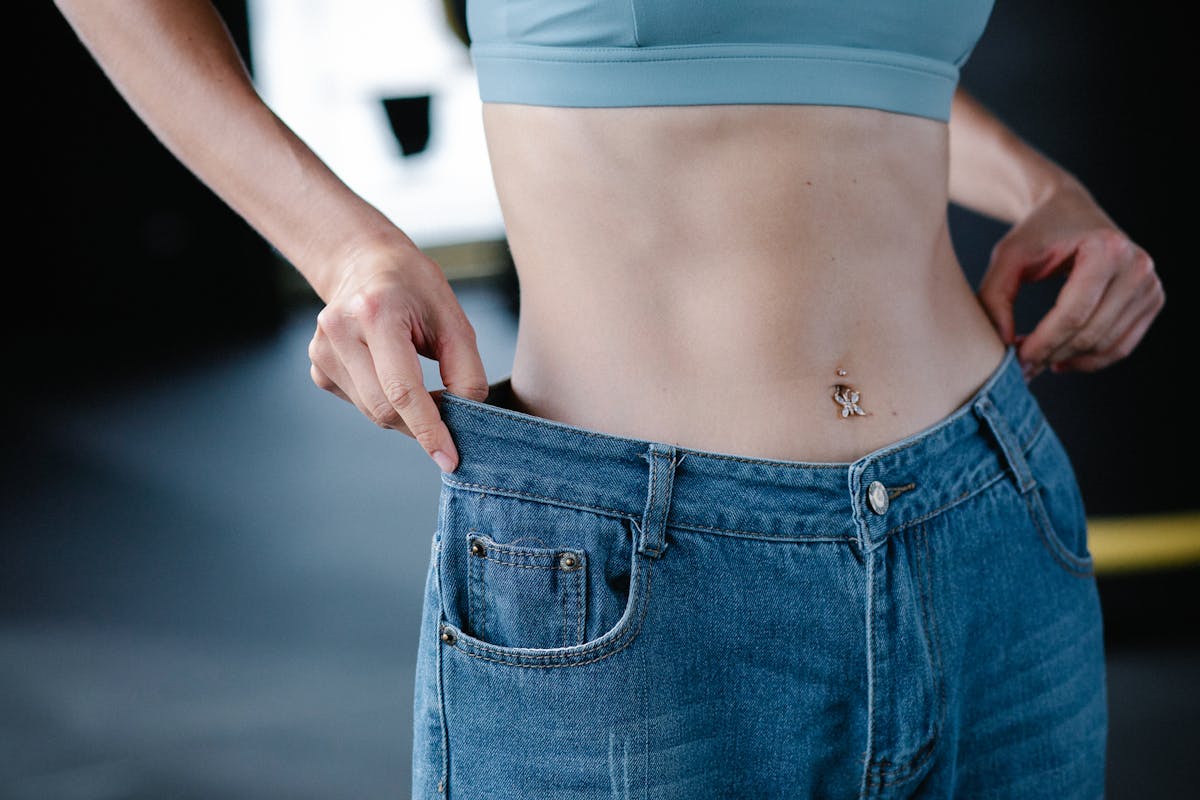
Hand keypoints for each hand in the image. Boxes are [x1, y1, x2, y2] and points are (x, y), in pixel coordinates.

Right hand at [307, 241, 488, 471]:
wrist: (364, 262)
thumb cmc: (413, 286)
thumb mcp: (453, 317)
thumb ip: (466, 369)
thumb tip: (466, 415)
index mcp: (376, 312)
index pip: (402, 389)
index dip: (429, 429)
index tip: (450, 458)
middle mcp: (340, 330)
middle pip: (385, 409)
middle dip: (421, 424)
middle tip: (449, 416)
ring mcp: (322, 350)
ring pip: (372, 412)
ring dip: (405, 414)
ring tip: (421, 383)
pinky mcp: (318, 366)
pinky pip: (360, 404)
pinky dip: (386, 402)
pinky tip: (391, 373)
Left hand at [977, 176, 1164, 380]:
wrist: (1070, 210)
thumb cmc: (1038, 232)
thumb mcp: (1008, 256)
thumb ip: (996, 297)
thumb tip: (1002, 343)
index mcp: (1106, 249)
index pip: (1073, 314)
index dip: (1043, 343)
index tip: (1015, 360)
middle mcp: (1137, 266)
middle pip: (1091, 332)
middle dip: (1051, 355)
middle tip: (1021, 366)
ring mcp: (1149, 285)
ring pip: (1106, 345)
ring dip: (1068, 360)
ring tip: (1036, 359)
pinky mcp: (1151, 300)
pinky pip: (1121, 346)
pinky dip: (1090, 360)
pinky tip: (1061, 359)